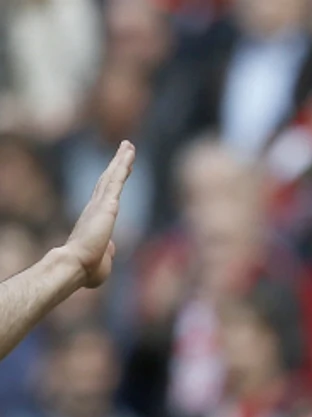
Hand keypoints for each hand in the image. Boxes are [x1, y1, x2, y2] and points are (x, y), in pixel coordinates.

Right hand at [56, 141, 134, 289]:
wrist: (75, 266)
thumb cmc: (86, 269)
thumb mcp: (102, 260)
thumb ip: (107, 252)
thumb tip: (110, 248)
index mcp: (95, 220)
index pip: (106, 196)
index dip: (112, 182)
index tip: (118, 170)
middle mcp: (95, 207)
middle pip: (108, 180)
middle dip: (117, 164)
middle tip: (125, 149)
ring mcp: (100, 204)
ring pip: (113, 176)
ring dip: (121, 160)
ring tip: (129, 145)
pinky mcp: (107, 205)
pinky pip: (117, 180)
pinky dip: (123, 165)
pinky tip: (129, 153)